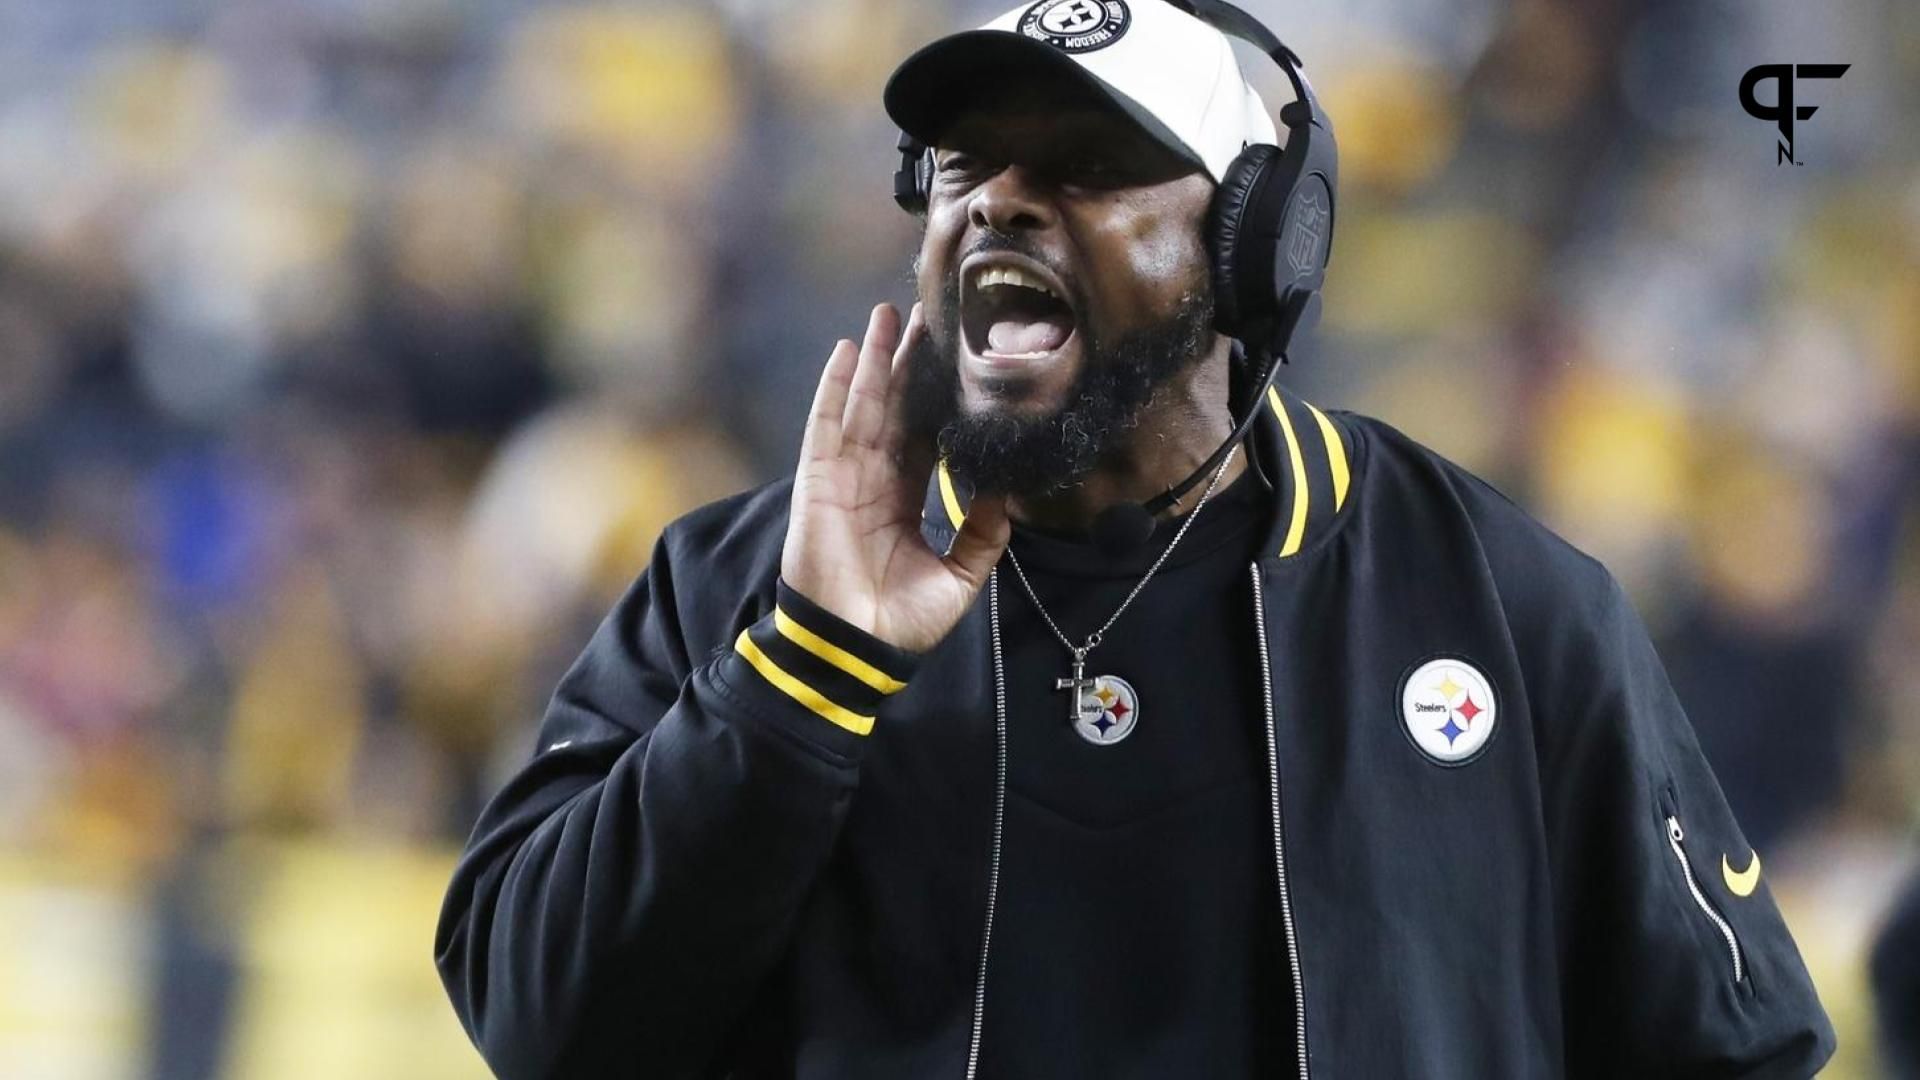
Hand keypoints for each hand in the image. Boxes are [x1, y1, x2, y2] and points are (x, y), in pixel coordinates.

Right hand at [780, 302, 1010, 653]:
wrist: (856, 648)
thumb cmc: (902, 622)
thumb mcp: (961, 575)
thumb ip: (984, 532)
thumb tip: (1007, 488)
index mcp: (905, 499)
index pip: (927, 435)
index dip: (942, 397)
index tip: (960, 358)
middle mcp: (875, 480)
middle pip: (896, 407)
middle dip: (911, 361)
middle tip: (930, 313)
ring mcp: (844, 477)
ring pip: (863, 404)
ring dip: (875, 358)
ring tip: (889, 313)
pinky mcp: (818, 480)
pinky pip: (826, 424)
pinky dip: (835, 387)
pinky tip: (848, 350)